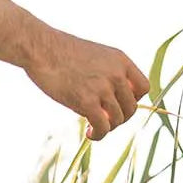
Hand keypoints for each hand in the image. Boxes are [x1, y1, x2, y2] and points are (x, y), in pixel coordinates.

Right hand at [24, 30, 150, 140]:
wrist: (38, 47)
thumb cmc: (58, 50)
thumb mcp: (93, 54)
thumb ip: (107, 73)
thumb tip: (109, 102)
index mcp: (120, 60)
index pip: (143, 88)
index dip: (133, 99)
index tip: (117, 103)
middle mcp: (116, 74)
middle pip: (131, 107)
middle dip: (118, 117)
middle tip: (102, 118)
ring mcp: (102, 88)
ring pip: (118, 119)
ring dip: (107, 127)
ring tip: (94, 128)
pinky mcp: (86, 101)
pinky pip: (103, 127)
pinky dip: (99, 135)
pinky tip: (90, 134)